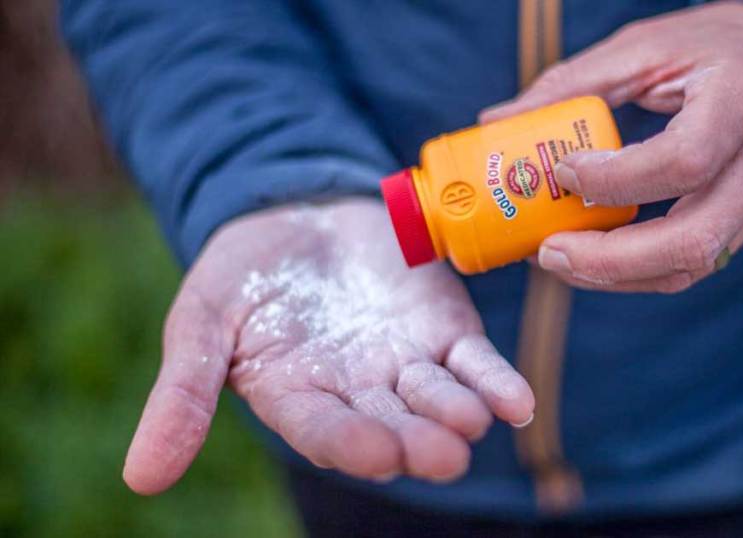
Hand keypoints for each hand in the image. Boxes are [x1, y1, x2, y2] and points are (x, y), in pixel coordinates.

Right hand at [123, 198, 534, 493]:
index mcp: (298, 401)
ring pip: (438, 401)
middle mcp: (359, 395)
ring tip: (474, 422)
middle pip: (392, 427)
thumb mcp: (200, 324)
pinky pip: (475, 365)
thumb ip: (183, 394)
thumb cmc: (243, 272)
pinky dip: (496, 383)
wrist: (300, 211)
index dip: (349, 443)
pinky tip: (516, 403)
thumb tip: (139, 479)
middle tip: (442, 455)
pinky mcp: (446, 332)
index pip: (326, 433)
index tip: (373, 450)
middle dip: (416, 441)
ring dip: (458, 415)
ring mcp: (407, 365)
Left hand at [482, 1, 742, 292]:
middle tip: (549, 252)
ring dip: (617, 275)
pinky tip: (595, 256)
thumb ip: (574, 84)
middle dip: (609, 260)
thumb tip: (499, 121)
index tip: (565, 173)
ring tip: (559, 259)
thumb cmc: (715, 48)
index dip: (616, 180)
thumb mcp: (646, 47)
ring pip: (692, 265)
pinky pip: (695, 262)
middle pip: (692, 240)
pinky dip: (639, 268)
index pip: (684, 161)